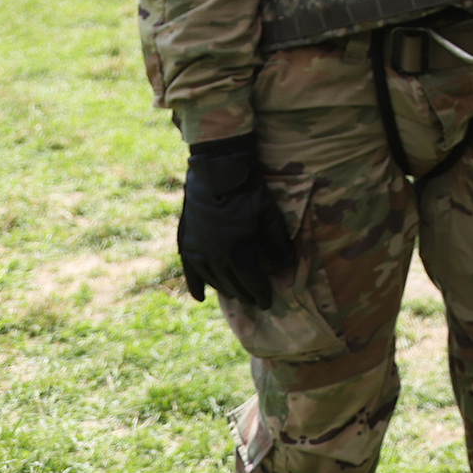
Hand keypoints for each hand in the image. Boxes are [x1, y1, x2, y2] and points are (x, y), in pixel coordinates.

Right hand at [176, 135, 296, 308]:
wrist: (217, 170)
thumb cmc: (248, 190)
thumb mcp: (269, 213)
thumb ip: (277, 240)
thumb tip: (286, 264)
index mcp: (238, 249)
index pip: (251, 281)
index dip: (260, 293)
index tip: (268, 302)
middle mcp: (215, 255)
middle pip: (232, 283)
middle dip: (246, 293)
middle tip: (255, 300)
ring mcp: (197, 249)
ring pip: (213, 279)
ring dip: (226, 289)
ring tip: (237, 294)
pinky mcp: (186, 242)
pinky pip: (189, 272)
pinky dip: (196, 285)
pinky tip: (201, 297)